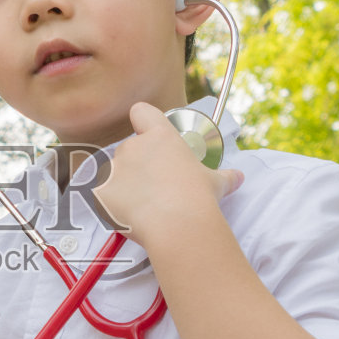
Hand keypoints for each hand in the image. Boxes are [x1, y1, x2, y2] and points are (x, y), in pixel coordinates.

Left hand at [94, 102, 243, 244]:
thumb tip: (237, 177)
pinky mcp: (101, 191)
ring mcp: (114, 168)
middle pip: (130, 148)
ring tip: (146, 204)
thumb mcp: (216, 183)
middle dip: (138, 163)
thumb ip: (224, 176)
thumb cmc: (198, 199)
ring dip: (125, 183)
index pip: (141, 112)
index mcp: (160, 136)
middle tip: (156, 186)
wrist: (177, 226)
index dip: (144, 121)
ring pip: (115, 172)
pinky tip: (131, 215)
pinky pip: (104, 194)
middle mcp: (133, 146)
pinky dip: (113, 203)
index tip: (149, 135)